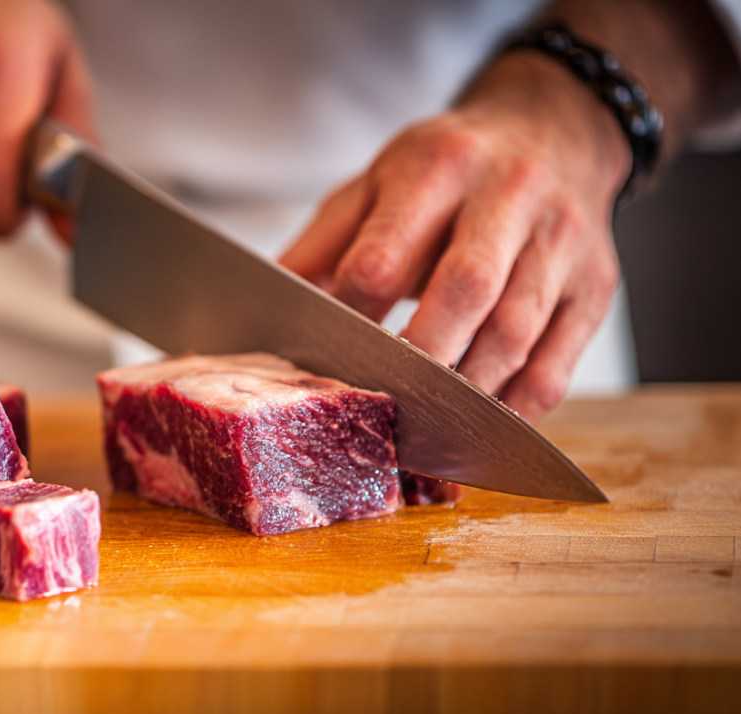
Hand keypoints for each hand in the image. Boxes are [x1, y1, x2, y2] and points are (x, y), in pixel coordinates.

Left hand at [280, 52, 629, 420]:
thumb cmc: (448, 170)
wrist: (555, 130)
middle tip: (379, 409)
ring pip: (513, 334)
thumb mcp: (373, 182)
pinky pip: (558, 365)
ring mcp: (561, 243)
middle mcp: (508, 196)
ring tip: (420, 433)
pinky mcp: (595, 287)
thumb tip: (267, 310)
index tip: (327, 358)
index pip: (384, 256)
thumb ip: (320, 246)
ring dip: (463, 395)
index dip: (351, 318)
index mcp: (437, 167)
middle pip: (462, 290)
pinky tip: (478, 434)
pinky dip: (515, 410)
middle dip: (417, 360)